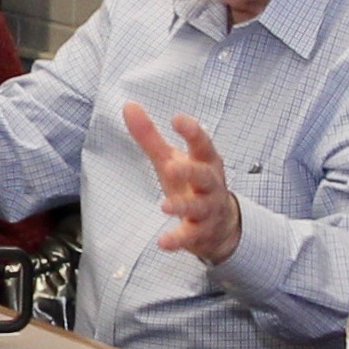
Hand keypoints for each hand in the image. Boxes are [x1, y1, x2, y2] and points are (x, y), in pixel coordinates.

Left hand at [127, 107, 242, 268]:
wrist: (220, 224)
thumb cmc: (192, 184)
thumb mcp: (171, 159)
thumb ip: (150, 136)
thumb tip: (128, 106)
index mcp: (205, 162)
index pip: (202, 144)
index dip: (192, 131)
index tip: (178, 119)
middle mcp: (211, 185)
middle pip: (205, 176)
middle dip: (190, 172)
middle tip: (171, 167)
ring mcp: (208, 209)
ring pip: (199, 208)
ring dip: (183, 207)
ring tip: (165, 206)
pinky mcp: (201, 232)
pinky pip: (191, 236)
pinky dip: (178, 240)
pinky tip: (163, 243)